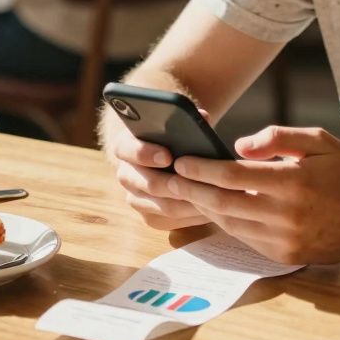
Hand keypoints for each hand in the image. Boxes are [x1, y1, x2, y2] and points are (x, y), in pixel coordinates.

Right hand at [102, 108, 209, 230]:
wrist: (161, 155)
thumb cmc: (170, 134)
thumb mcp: (174, 120)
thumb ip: (185, 117)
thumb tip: (202, 117)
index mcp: (124, 146)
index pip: (128, 150)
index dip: (146, 153)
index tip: (168, 155)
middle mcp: (125, 175)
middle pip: (149, 184)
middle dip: (176, 185)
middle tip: (200, 184)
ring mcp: (135, 198)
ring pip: (162, 207)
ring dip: (189, 203)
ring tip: (214, 197)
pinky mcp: (149, 217)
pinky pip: (170, 221)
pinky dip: (192, 217)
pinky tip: (212, 210)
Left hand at [168, 126, 339, 263]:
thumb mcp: (318, 140)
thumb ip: (276, 137)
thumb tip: (237, 147)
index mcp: (293, 181)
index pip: (233, 175)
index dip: (202, 168)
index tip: (182, 160)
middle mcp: (287, 215)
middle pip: (224, 203)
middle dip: (193, 190)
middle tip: (171, 178)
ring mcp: (286, 240)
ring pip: (231, 224)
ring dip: (205, 209)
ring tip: (188, 193)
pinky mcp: (287, 256)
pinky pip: (247, 239)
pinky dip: (228, 224)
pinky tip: (217, 210)